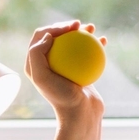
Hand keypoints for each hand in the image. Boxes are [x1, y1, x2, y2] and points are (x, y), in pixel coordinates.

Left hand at [25, 21, 104, 139]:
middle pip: (57, 37)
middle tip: (79, 25)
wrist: (80, 114)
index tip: (68, 28)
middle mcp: (49, 64)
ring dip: (82, 31)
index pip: (41, 37)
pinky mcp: (80, 70)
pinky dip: (95, 46)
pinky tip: (103, 40)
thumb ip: (37, 54)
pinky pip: (88, 54)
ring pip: (73, 43)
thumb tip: (47, 35)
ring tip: (91, 28)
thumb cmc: (60, 97)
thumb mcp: (42, 77)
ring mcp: (65, 67)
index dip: (53, 27)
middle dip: (67, 26)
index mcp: (35, 64)